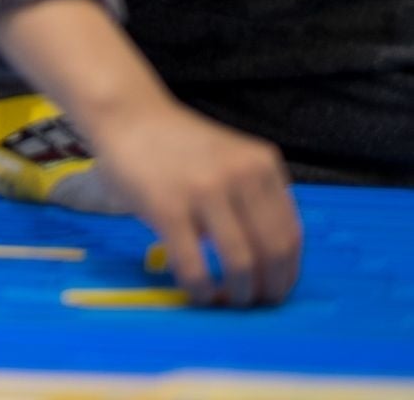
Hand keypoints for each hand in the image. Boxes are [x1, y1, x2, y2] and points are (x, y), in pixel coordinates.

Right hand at [0, 0, 300, 306]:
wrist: (127, 116)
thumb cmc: (176, 142)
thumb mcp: (230, 157)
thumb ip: (253, 195)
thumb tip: (266, 257)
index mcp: (262, 166)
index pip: (291, 233)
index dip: (288, 271)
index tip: (275, 288)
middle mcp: (241, 176)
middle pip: (273, 252)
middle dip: (268, 288)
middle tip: (254, 302)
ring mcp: (204, 191)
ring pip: (241, 263)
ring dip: (238, 293)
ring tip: (226, 300)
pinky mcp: (167, 208)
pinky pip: (194, 264)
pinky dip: (201, 289)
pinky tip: (198, 293)